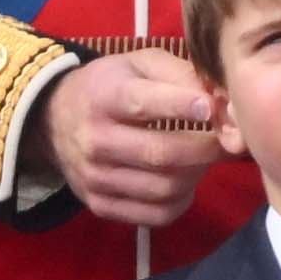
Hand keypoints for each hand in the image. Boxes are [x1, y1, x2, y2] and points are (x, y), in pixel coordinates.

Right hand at [28, 50, 217, 227]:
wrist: (53, 119)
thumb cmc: (110, 85)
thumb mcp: (140, 64)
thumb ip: (181, 75)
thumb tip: (222, 102)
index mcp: (105, 97)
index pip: (144, 104)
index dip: (182, 106)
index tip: (212, 108)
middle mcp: (96, 140)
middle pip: (162, 154)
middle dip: (206, 148)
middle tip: (227, 140)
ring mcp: (95, 178)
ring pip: (164, 188)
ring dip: (198, 175)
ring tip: (204, 158)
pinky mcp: (99, 205)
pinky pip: (155, 215)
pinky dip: (182, 201)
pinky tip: (185, 182)